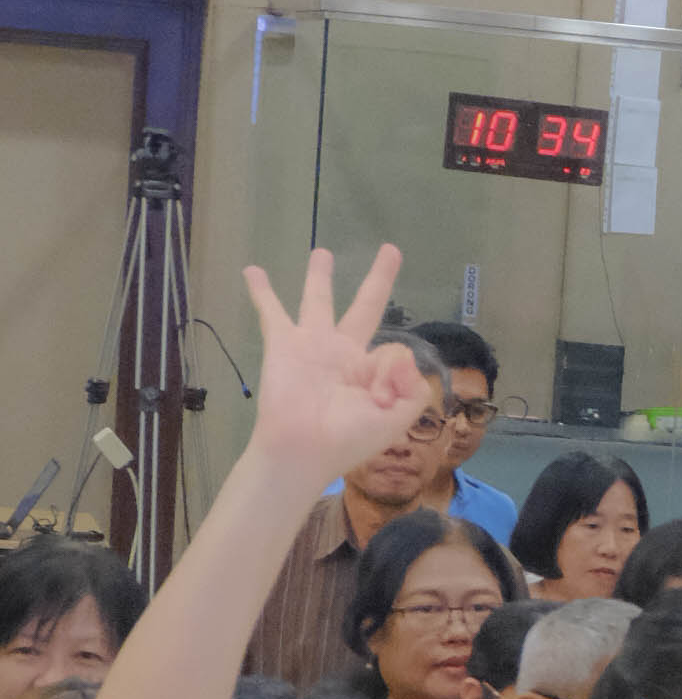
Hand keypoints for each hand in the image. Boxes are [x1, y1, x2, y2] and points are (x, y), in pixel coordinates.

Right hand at [240, 243, 424, 492]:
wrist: (304, 449)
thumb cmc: (350, 438)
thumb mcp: (396, 417)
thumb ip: (411, 385)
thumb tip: (400, 351)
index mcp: (372, 370)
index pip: (395, 350)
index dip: (392, 369)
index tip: (379, 395)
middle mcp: (344, 352)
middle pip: (365, 306)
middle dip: (378, 278)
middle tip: (390, 250)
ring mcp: (312, 344)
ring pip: (319, 300)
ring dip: (319, 276)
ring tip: (323, 253)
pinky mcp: (283, 343)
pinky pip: (271, 312)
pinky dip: (261, 292)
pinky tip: (252, 270)